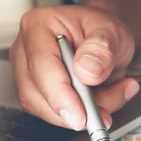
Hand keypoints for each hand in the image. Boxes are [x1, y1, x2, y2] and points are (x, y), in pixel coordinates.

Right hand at [9, 5, 138, 130]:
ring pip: (45, 109)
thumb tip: (88, 71)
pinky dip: (85, 114)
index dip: (60, 96)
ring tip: (113, 94)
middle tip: (105, 112)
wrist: (105, 39)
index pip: (41, 65)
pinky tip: (105, 99)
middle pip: (35, 94)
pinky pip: (56, 115)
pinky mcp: (39, 93)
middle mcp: (27, 50)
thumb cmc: (102, 30)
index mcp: (39, 25)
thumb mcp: (112, 31)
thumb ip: (103, 48)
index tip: (80, 116)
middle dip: (74, 110)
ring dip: (83, 113)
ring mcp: (30, 74)